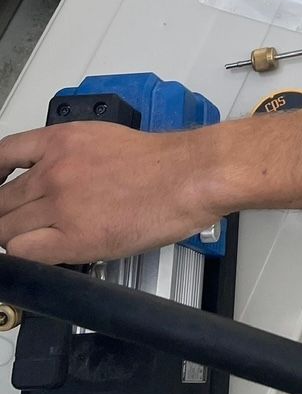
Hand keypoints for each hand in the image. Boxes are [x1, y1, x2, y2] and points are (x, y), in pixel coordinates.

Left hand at [0, 121, 216, 264]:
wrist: (190, 176)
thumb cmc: (163, 162)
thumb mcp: (104, 140)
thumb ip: (69, 156)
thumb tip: (49, 177)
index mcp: (62, 140)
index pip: (3, 154)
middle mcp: (54, 170)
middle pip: (0, 200)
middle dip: (6, 213)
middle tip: (24, 221)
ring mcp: (60, 204)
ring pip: (6, 228)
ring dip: (16, 235)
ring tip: (42, 237)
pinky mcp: (72, 237)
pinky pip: (24, 251)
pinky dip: (28, 253)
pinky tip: (48, 250)